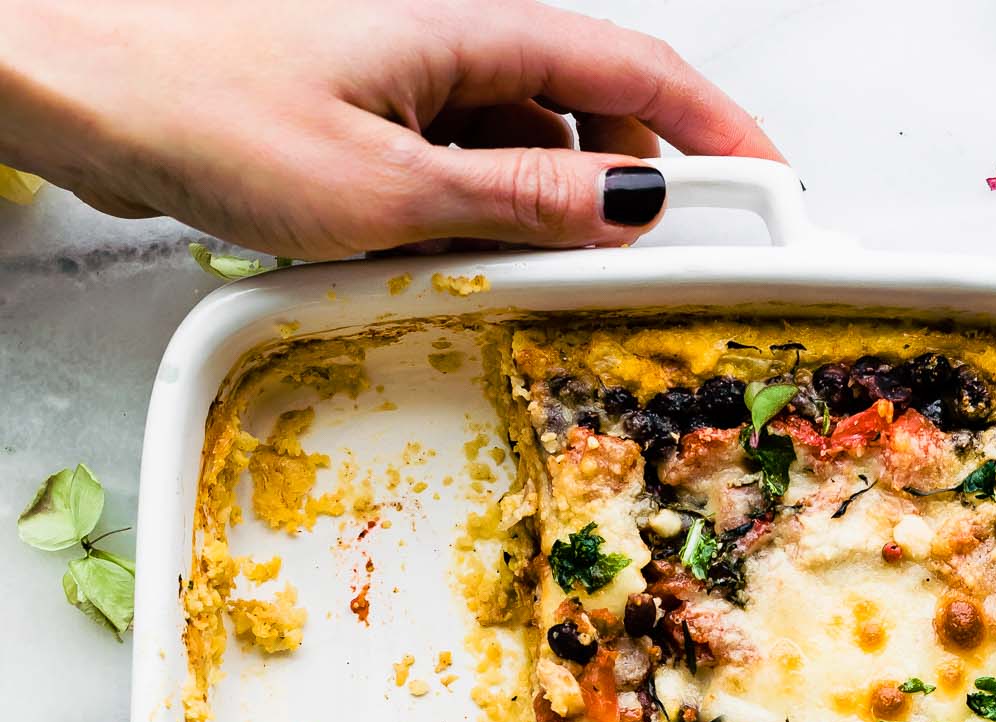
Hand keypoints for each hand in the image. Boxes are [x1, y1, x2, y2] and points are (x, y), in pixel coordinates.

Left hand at [0, 0, 779, 258]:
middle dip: (650, 190)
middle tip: (679, 273)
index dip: (725, 132)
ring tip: (563, 288)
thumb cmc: (202, 105)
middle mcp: (456, 42)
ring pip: (536, 147)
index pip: (641, 71)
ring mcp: (418, 80)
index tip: (780, 191)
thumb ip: (517, 200)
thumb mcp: (384, 186)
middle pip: (600, 112)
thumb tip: (629, 210)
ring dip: (564, 215)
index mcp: (474, 29)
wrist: (85, 84)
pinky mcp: (379, 119)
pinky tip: (479, 267)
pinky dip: (498, 218)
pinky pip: (474, 166)